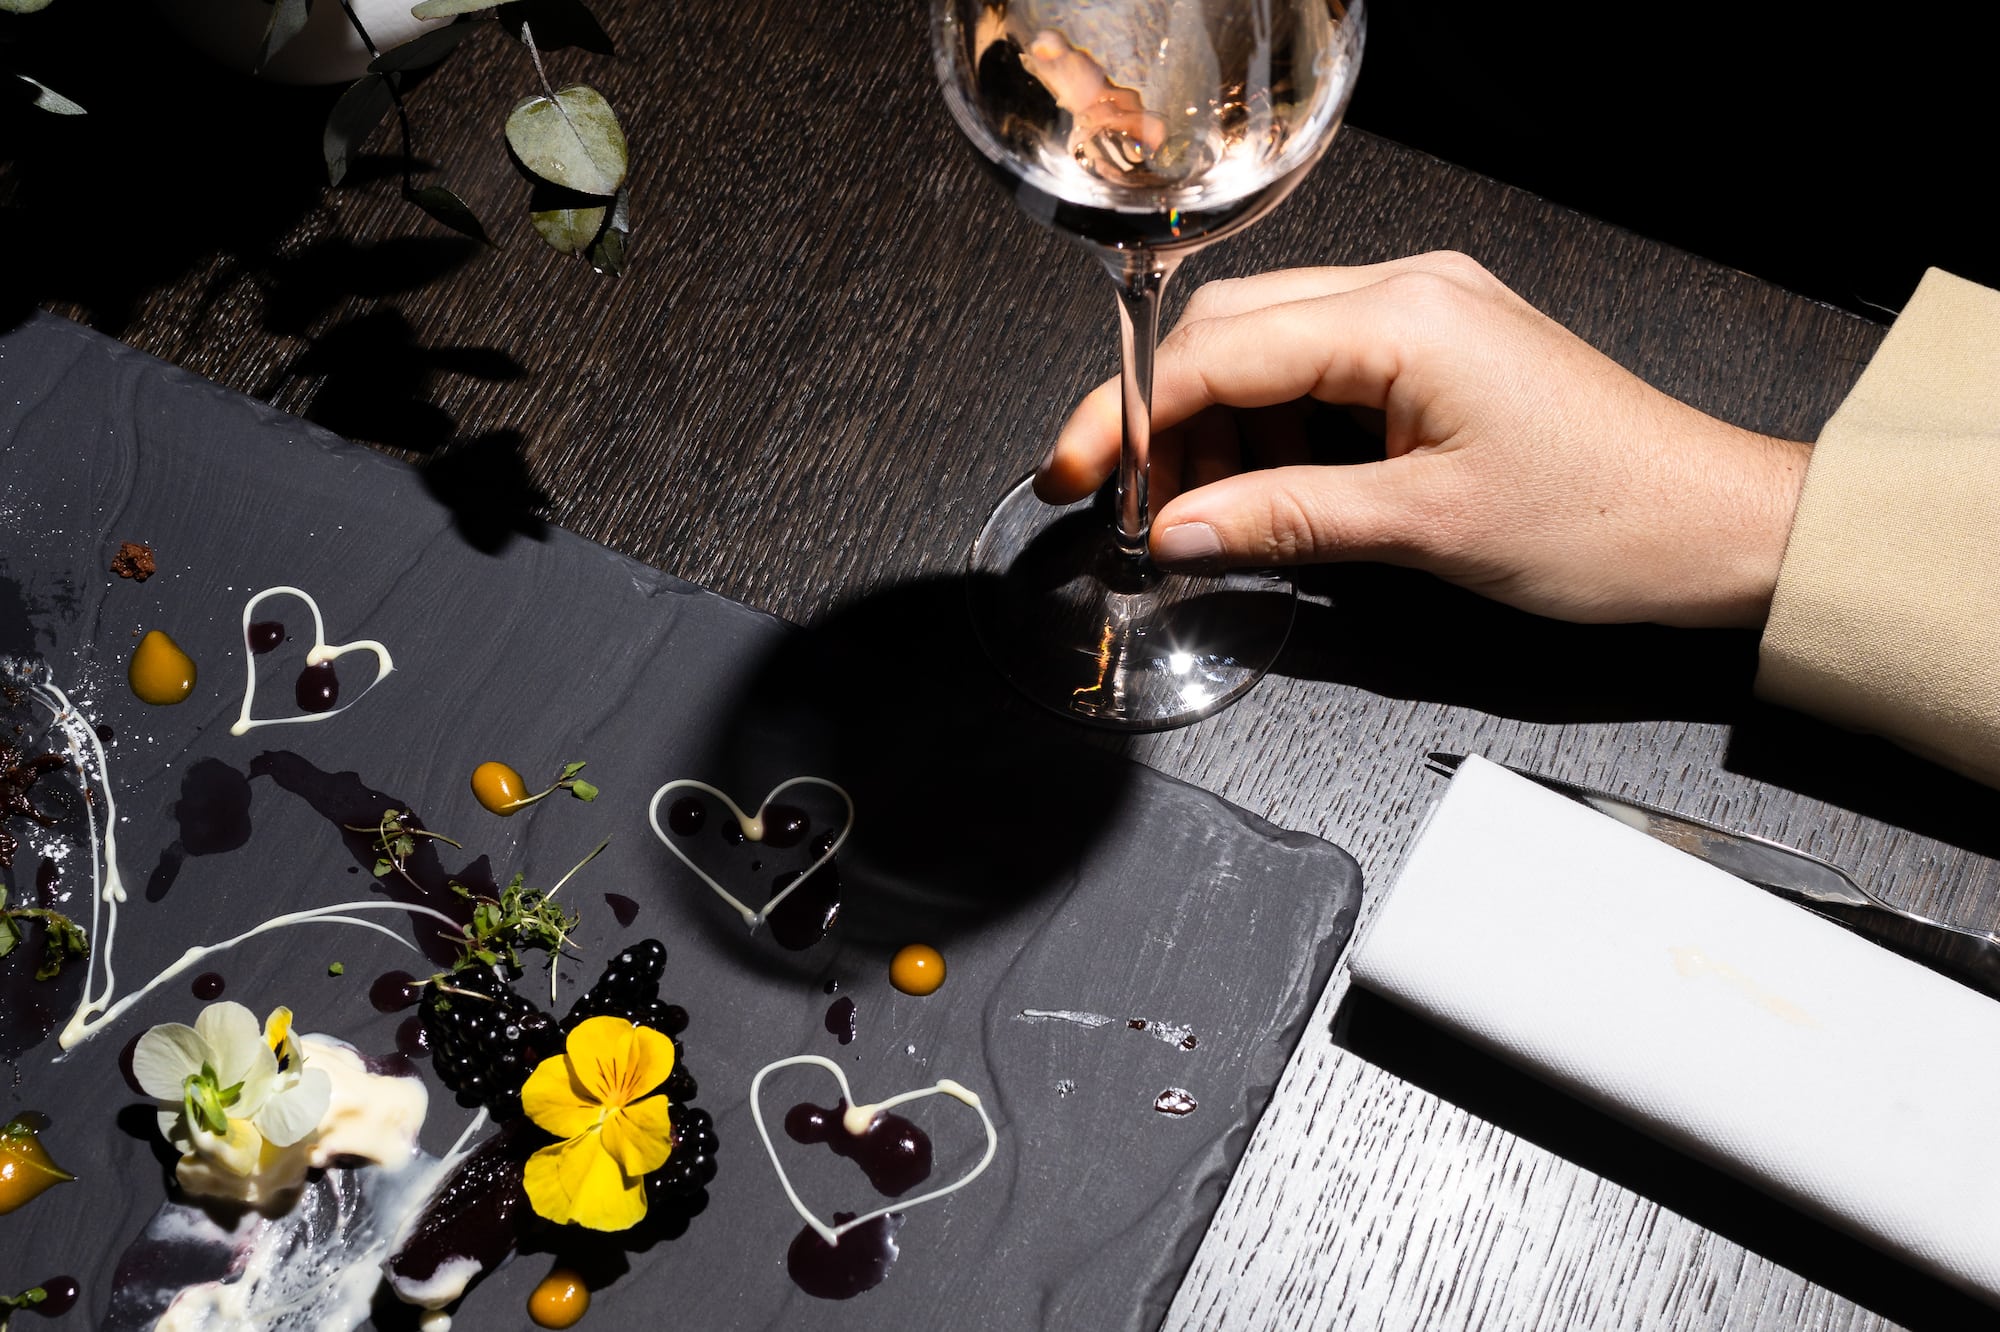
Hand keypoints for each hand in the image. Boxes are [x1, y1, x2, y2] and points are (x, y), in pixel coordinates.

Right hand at [1037, 253, 1810, 627]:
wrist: (1715, 527)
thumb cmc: (1604, 521)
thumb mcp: (1423, 531)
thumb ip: (1284, 521)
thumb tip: (1173, 529)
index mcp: (1403, 316)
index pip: (1218, 350)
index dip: (1127, 416)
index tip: (1076, 477)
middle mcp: (1409, 292)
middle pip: (1230, 333)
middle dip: (1162, 421)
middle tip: (1127, 506)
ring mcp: (1424, 316)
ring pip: (1268, 352)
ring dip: (1216, 433)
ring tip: (1202, 517)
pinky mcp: (1436, 352)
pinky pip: (1318, 376)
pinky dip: (1272, 434)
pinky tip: (1263, 494)